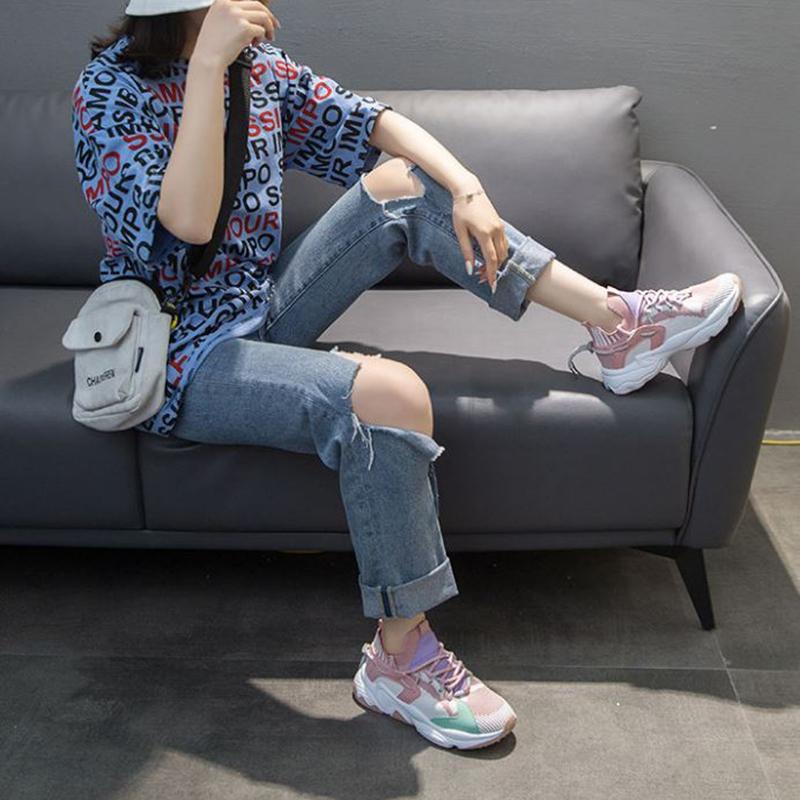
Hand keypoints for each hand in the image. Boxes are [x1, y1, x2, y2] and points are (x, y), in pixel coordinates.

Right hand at [194, 0, 280, 68]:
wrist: (207, 59)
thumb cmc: (211, 46)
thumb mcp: (217, 21)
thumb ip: (232, 15)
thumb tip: (251, 18)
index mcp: (222, 1)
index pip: (247, 1)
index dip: (258, 9)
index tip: (266, 17)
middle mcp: (230, 5)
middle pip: (258, 5)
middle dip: (270, 17)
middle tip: (274, 28)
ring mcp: (237, 16)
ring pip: (263, 17)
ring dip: (268, 29)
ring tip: (265, 39)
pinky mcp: (244, 28)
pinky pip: (261, 31)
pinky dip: (261, 39)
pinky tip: (253, 45)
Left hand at [451, 177, 509, 292]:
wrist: (469, 191)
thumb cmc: (461, 210)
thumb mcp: (460, 232)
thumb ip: (466, 252)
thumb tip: (469, 269)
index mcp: (485, 233)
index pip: (491, 260)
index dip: (492, 274)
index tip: (492, 286)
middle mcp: (496, 231)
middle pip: (499, 258)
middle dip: (492, 271)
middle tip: (481, 278)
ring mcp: (500, 227)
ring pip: (503, 252)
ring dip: (495, 263)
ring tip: (482, 269)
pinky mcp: (501, 225)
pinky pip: (503, 244)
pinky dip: (498, 254)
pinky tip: (489, 258)